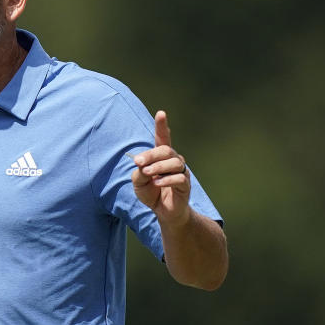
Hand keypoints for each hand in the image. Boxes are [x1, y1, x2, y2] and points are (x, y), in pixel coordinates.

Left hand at [131, 111, 189, 225]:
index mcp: (161, 157)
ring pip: (174, 162)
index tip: (161, 113)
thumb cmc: (151, 193)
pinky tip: (157, 183)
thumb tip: (142, 165)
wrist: (163, 211)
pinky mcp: (185, 185)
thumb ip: (139, 172)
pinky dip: (167, 179)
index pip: (162, 138)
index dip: (162, 126)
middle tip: (139, 162)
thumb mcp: (138, 182)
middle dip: (151, 154)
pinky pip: (179, 178)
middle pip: (166, 150)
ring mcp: (181, 172)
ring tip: (147, 174)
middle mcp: (173, 160)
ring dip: (158, 167)